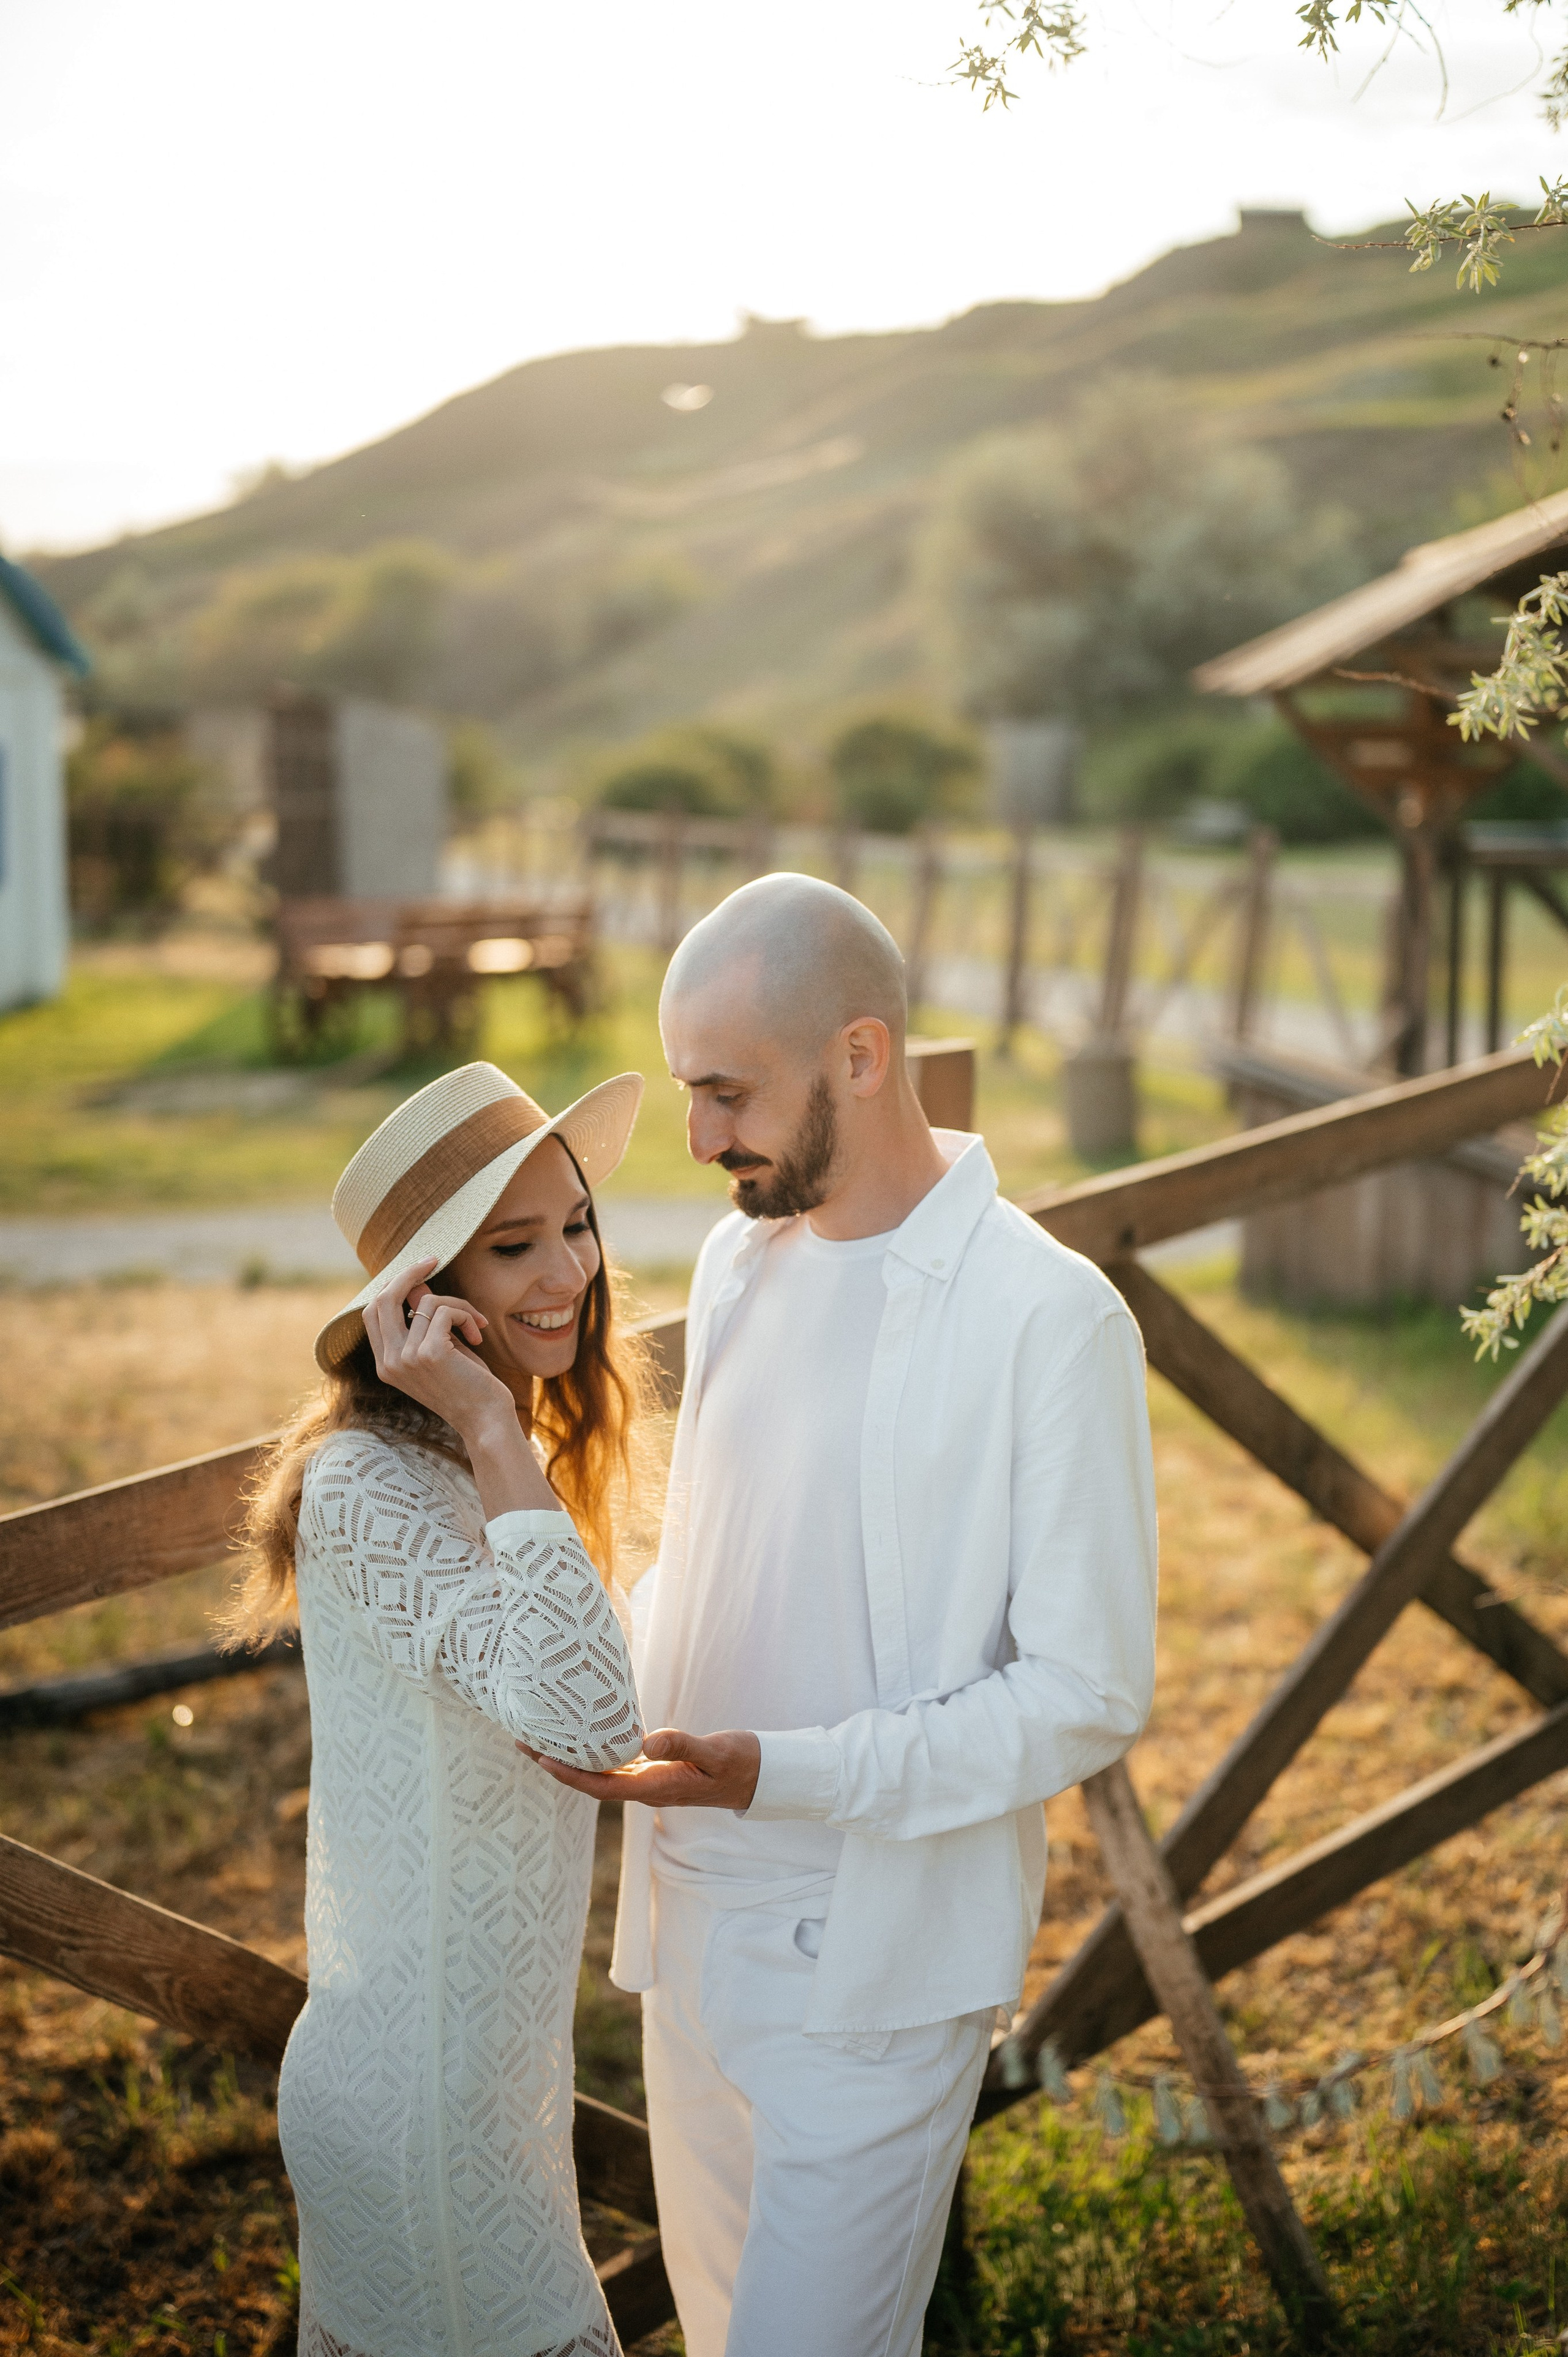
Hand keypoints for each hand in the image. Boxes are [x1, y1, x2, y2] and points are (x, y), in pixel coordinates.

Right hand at [362, 1255, 512, 1439]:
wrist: (486, 1420)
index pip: (371, 1312)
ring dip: (458, 1305)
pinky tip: (478, 1334)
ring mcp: (406, 1358)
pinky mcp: (429, 1353)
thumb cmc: (468, 1386)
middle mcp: (389, 1362)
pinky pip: (444, 1311)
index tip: (417, 1271)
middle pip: (383, 1298)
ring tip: (475, 1324)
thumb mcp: (441, 1348)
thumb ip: (424, 1320)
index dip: (392, 1286)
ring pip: (425, 1302)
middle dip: (409, 1273)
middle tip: (433, 1261)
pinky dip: (465, 1314)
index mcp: (385, 1364)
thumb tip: (417, 1283)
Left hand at [522, 1725, 761, 1811]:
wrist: (762, 1776)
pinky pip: (616, 1767)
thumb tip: (646, 1742)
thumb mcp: (715, 1752)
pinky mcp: (658, 1772)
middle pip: (592, 1782)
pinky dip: (593, 1755)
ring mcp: (652, 1782)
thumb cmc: (741, 1763)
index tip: (540, 1758)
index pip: (602, 1786)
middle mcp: (648, 1789)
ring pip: (601, 1775)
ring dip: (570, 1760)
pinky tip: (581, 1740)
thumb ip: (683, 1746)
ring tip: (541, 1738)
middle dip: (557, 1765)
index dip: (569, 1775)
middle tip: (522, 1741)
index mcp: (657, 1788)